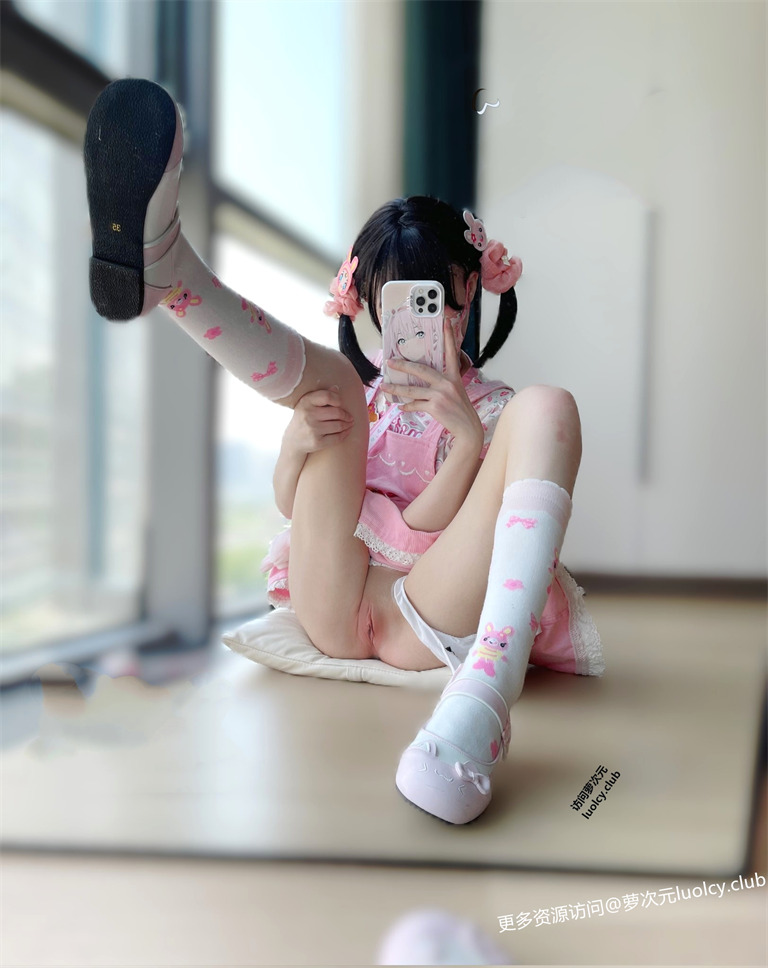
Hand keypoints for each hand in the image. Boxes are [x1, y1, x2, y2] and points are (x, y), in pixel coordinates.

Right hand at [284, 388, 354, 454]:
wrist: (293, 440)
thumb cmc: (304, 418)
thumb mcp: (308, 405)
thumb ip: (322, 396)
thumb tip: (336, 388)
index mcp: (306, 402)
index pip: (327, 396)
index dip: (337, 399)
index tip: (340, 404)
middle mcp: (308, 415)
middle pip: (336, 412)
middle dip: (346, 415)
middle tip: (350, 417)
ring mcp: (313, 429)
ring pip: (339, 425)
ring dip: (348, 425)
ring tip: (350, 423)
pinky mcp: (317, 442)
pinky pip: (337, 438)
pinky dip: (345, 434)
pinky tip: (346, 431)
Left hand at [380, 317, 483, 448]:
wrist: (468, 428)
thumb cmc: (460, 410)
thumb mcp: (456, 391)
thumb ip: (443, 383)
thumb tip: (422, 381)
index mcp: (454, 376)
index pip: (451, 353)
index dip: (448, 337)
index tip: (445, 321)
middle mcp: (447, 383)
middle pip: (420, 370)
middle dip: (402, 365)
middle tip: (389, 361)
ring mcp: (440, 395)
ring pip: (412, 390)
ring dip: (396, 389)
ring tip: (384, 387)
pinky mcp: (435, 407)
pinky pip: (415, 404)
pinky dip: (407, 406)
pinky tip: (401, 406)